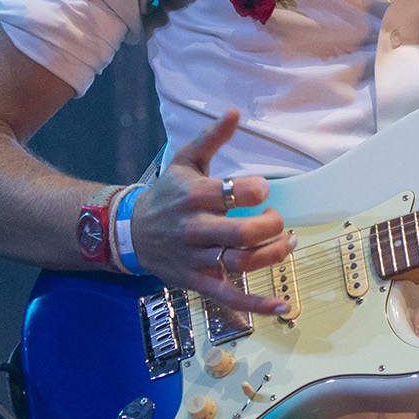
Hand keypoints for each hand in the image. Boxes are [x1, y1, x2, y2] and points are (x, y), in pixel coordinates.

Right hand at [129, 109, 293, 314]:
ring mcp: (196, 258)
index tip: (264, 190)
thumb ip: (211, 138)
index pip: (229, 194)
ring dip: (273, 256)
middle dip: (269, 227)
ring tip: (288, 243)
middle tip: (278, 220)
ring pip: (240, 263)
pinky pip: (229, 297)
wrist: (130, 231)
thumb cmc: (167, 193)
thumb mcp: (185, 161)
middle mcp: (195, 229)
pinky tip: (282, 306)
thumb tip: (235, 112)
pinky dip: (257, 305)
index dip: (254, 192)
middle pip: (240, 234)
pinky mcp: (197, 282)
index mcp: (194, 196)